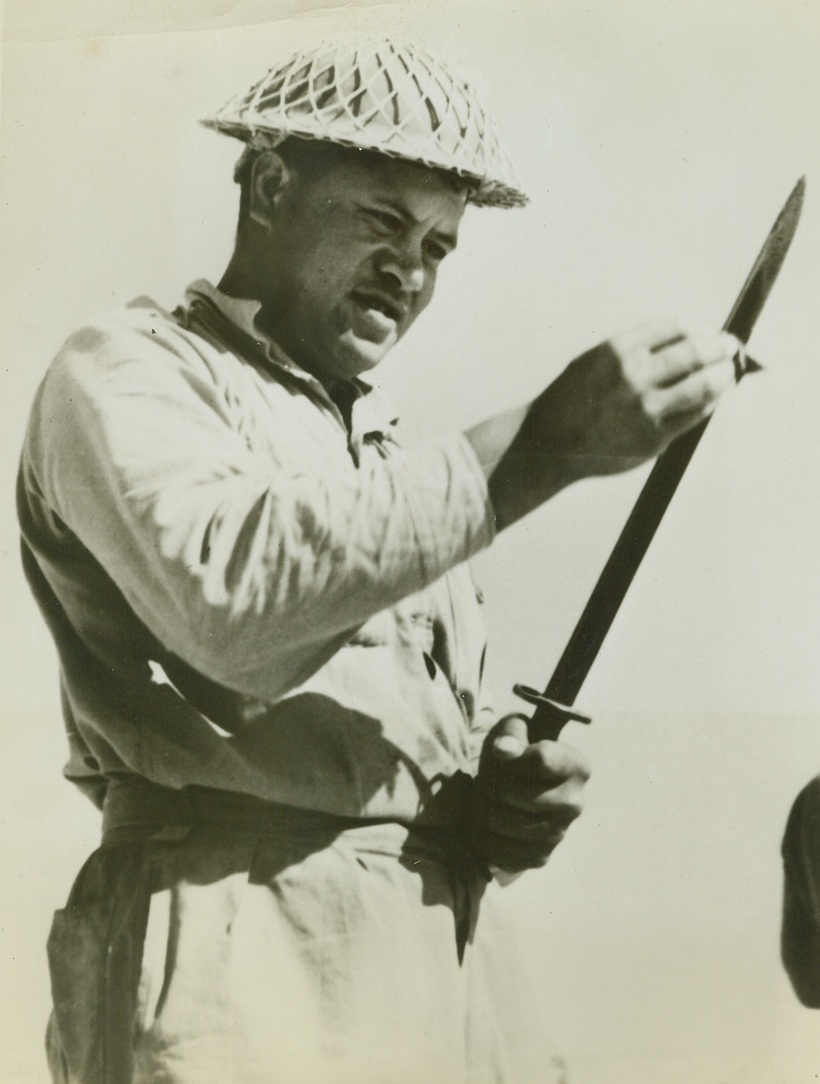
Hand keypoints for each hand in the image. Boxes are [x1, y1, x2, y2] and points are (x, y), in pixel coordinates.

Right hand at [466, 318, 738, 529]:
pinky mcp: (653, 438)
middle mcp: (633, 376)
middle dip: (720, 346)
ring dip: (724, 376)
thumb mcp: (595, 360)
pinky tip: (710, 399)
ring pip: (703, 386)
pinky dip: (708, 404)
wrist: (549, 442)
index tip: (707, 330)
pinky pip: (694, 416)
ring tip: (729, 373)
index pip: (674, 327)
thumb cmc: (574, 398)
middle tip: (731, 346)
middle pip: (695, 353)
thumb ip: (635, 350)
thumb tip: (687, 340)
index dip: (697, 327)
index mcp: (617, 350)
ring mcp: (645, 408)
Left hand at [467, 714, 589, 872]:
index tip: (504, 754)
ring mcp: (558, 834)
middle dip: (490, 781)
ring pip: (497, 820)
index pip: (539, 760)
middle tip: (491, 778)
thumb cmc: (517, 753)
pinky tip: (488, 821)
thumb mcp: (515, 729)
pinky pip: (495, 849)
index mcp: (577, 768)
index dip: (510, 756)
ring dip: (481, 806)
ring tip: (489, 798)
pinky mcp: (539, 857)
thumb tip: (505, 749)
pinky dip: (481, 834)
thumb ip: (512, 732)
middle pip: (509, 791)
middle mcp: (574, 804)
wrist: (519, 787)